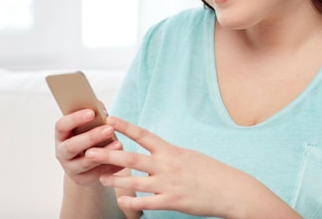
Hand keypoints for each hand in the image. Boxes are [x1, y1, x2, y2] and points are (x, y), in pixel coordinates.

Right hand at [55, 109, 123, 185]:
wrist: (87, 160)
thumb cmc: (88, 134)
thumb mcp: (88, 125)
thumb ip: (93, 116)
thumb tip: (100, 107)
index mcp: (61, 135)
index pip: (62, 126)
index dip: (75, 119)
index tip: (91, 112)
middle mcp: (62, 152)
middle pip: (72, 146)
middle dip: (91, 137)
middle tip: (109, 129)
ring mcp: (71, 168)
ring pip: (85, 163)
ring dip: (103, 153)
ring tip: (119, 144)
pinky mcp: (83, 179)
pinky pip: (97, 175)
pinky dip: (110, 167)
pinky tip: (122, 161)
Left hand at [85, 117, 249, 217]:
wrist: (230, 189)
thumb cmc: (211, 172)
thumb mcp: (189, 155)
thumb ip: (169, 154)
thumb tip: (155, 150)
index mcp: (171, 150)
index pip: (144, 134)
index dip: (125, 126)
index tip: (109, 118)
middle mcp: (167, 164)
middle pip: (132, 157)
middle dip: (109, 154)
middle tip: (90, 150)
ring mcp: (169, 183)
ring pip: (135, 181)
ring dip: (115, 179)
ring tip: (100, 177)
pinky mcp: (172, 201)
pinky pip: (146, 202)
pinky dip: (132, 202)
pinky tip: (121, 201)